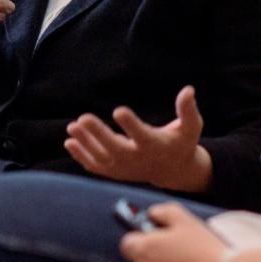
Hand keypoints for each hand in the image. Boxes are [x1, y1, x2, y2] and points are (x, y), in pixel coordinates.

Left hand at [65, 85, 212, 192]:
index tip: (119, 110)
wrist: (172, 170)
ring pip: (101, 158)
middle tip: (83, 118)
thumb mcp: (191, 127)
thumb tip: (189, 89)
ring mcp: (124, 168)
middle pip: (116, 148)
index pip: (142, 135)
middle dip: (99, 134)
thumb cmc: (181, 142)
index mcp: (155, 146)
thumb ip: (188, 110)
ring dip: (85, 143)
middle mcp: (138, 159)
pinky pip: (96, 166)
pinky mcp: (115, 172)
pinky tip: (69, 142)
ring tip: (72, 127)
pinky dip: (82, 156)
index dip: (131, 124)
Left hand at [119, 203, 222, 261]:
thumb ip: (163, 212)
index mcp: (144, 249)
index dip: (140, 237)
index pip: (127, 243)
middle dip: (154, 253)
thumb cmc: (203, 249)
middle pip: (141, 260)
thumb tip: (153, 213)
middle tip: (176, 247)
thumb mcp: (184, 219)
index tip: (154, 235)